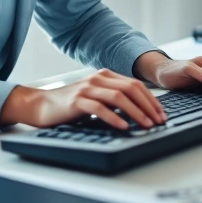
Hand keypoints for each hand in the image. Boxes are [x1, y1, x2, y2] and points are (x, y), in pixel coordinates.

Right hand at [0, 69, 167, 130]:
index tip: (161, 114)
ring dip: (136, 112)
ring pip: (119, 97)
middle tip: (158, 121)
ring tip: (146, 125)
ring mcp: (87, 88)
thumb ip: (113, 100)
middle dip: (148, 106)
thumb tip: (139, 111)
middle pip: (131, 88)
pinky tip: (124, 127)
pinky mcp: (77, 101)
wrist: (40, 105)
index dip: (151, 100)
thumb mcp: (95, 98)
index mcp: (104, 75)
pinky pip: (100, 108)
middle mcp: (97, 78)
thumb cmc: (69, 105)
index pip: (135, 85)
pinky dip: (114, 118)